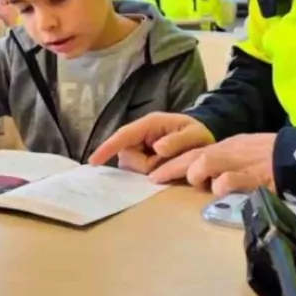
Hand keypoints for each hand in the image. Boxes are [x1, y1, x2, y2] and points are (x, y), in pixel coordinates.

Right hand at [89, 113, 215, 173]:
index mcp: (150, 124)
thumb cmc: (198, 134)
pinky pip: (137, 171)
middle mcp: (140, 135)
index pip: (124, 135)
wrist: (203, 139)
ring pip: (132, 167)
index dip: (108, 147)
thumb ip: (178, 141)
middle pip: (127, 156)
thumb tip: (158, 148)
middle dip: (146, 165)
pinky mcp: (141, 158)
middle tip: (170, 160)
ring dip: (150, 169)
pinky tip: (163, 166)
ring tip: (169, 161)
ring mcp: (139, 147)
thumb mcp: (194, 135)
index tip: (93, 161)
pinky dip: (150, 172)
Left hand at [151, 133, 276, 196]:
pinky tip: (222, 190)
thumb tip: (207, 173)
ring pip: (204, 162)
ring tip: (202, 185)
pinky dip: (220, 186)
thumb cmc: (273, 155)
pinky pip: (227, 180)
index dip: (173, 162)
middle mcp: (229, 152)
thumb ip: (226, 160)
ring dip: (197, 175)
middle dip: (172, 168)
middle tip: (157, 178)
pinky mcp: (251, 178)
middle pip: (193, 156)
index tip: (156, 174)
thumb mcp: (245, 151)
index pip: (195, 152)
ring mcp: (239, 163)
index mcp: (228, 146)